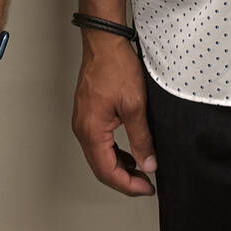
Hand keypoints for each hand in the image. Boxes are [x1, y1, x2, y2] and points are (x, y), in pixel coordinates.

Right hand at [72, 33, 155, 195]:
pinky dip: (114, 153)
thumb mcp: (135, 106)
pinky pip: (99, 143)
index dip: (128, 185)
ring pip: (99, 156)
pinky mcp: (88, 114)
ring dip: (120, 167)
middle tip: (146, 185)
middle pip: (101, 168)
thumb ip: (141, 139)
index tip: (146, 188)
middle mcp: (82, 129)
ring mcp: (83, 122)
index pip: (107, 171)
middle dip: (124, 180)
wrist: (104, 42)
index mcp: (91, 130)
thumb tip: (148, 163)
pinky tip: (130, 153)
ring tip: (142, 171)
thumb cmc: (115, 67)